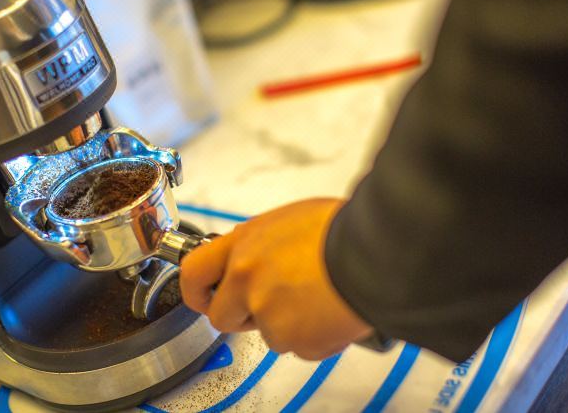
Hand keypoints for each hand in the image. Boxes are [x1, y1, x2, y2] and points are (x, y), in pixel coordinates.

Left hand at [180, 198, 372, 359]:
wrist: (374, 251)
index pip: (193, 272)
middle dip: (243, 315)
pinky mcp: (293, 339)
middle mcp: (247, 279)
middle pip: (222, 316)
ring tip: (318, 297)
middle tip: (272, 303)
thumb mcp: (288, 221)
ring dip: (287, 323)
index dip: (195, 291)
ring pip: (266, 333)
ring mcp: (267, 313)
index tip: (203, 298)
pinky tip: (331, 311)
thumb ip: (261, 245)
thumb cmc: (341, 229)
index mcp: (244, 244)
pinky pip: (298, 346)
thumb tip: (258, 256)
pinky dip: (314, 336)